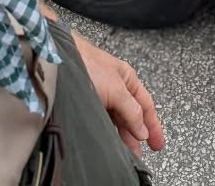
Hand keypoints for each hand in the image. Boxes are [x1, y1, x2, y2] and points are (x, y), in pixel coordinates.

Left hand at [72, 32, 165, 156]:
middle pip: (132, 115)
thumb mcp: (116, 89)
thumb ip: (131, 110)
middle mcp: (116, 86)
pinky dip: (108, 131)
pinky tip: (107, 140)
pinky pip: (102, 120)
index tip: (157, 144)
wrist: (57, 58)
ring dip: (122, 136)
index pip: (146, 106)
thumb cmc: (87, 64)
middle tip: (139, 155)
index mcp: (128, 79)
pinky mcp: (86, 101)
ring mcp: (100, 94)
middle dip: (137, 135)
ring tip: (125, 153)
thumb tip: (143, 130)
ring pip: (116, 119)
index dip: (153, 126)